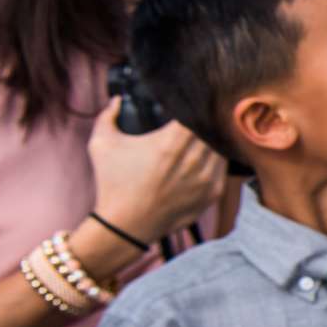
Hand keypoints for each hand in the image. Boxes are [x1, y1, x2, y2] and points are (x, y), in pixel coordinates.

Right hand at [87, 101, 227, 243]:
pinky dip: (219, 159)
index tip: (189, 104)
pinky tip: (209, 154)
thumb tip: (118, 99)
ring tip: (206, 134)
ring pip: (222, 146)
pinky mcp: (214, 194)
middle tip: (200, 116)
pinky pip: (225, 167)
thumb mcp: (101, 145)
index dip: (195, 106)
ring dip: (215, 139)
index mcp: (170, 144)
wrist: (125, 226)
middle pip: (212, 128)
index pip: (197, 114)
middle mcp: (193, 160)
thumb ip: (108, 116)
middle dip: (206, 121)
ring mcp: (207, 178)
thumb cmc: (113, 183)